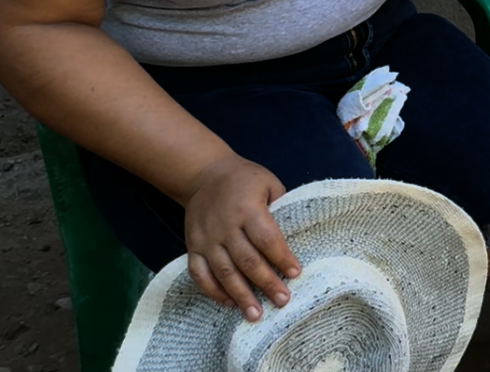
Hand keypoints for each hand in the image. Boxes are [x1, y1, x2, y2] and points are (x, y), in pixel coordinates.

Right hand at [181, 157, 299, 320]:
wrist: (203, 175)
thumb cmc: (244, 180)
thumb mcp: (268, 183)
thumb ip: (281, 208)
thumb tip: (296, 237)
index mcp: (247, 209)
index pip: (267, 239)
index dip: (282, 258)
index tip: (296, 274)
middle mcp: (225, 227)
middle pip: (247, 260)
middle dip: (266, 283)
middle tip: (282, 301)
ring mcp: (206, 239)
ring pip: (224, 272)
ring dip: (240, 295)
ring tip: (255, 314)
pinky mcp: (192, 247)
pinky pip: (200, 274)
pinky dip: (213, 291)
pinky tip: (229, 303)